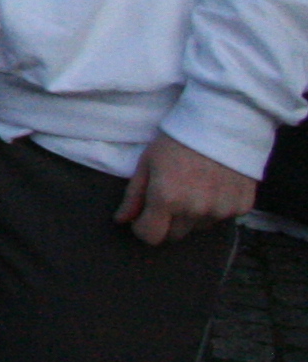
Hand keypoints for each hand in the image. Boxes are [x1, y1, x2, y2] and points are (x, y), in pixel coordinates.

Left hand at [119, 133, 256, 244]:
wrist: (223, 124)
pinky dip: (214, 209)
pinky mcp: (241, 207)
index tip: (143, 217)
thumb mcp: (147, 162)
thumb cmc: (178, 140)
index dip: (143, 228)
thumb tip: (121, 220)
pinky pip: (221, 218)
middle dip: (166, 223)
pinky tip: (213, 186)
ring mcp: (221, 210)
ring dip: (191, 216)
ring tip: (192, 188)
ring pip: (198, 228)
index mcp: (167, 199)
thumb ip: (134, 195)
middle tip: (168, 198)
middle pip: (174, 235)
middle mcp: (195, 210)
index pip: (151, 236)